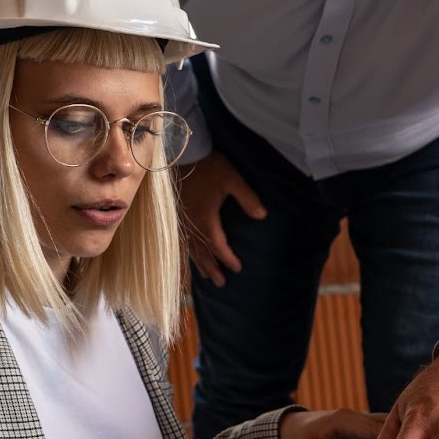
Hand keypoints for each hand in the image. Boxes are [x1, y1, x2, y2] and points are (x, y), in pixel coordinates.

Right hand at [178, 150, 264, 285]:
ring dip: (200, 264)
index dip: (227, 258)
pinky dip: (189, 252)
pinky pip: (183, 240)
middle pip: (203, 252)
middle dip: (212, 268)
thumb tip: (262, 216)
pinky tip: (192, 256)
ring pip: (191, 248)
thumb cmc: (208, 166)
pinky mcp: (176, 216)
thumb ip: (247, 198)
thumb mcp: (232, 179)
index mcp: (206, 218)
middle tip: (221, 283)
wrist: (182, 154)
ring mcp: (182, 221)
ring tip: (207, 277)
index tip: (237, 268)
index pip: (218, 245)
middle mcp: (192, 224)